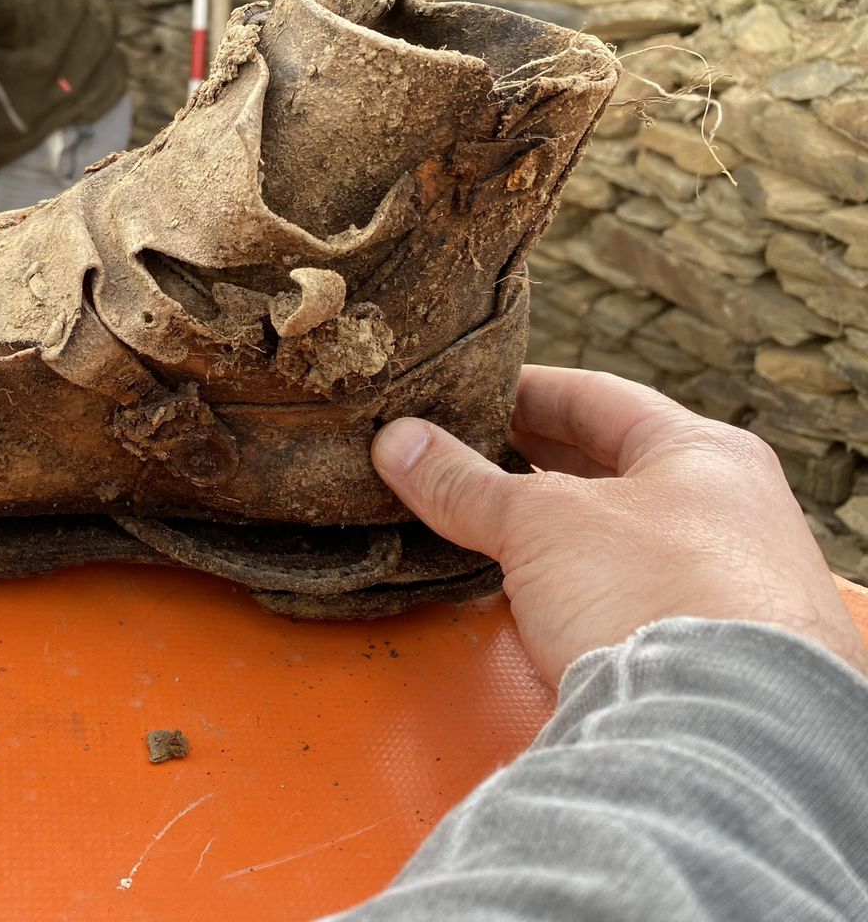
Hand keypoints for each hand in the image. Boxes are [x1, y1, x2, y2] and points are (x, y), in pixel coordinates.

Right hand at [371, 365, 867, 685]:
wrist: (721, 733)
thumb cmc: (651, 596)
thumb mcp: (539, 521)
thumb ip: (465, 482)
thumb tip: (396, 441)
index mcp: (704, 454)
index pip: (597, 398)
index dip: (524, 390)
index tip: (469, 389)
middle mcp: (727, 513)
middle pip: (609, 467)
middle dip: (530, 460)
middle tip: (462, 449)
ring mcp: (724, 586)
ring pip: (615, 535)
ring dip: (548, 526)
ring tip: (481, 518)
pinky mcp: (705, 653)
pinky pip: (621, 595)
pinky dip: (568, 584)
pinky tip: (525, 593)